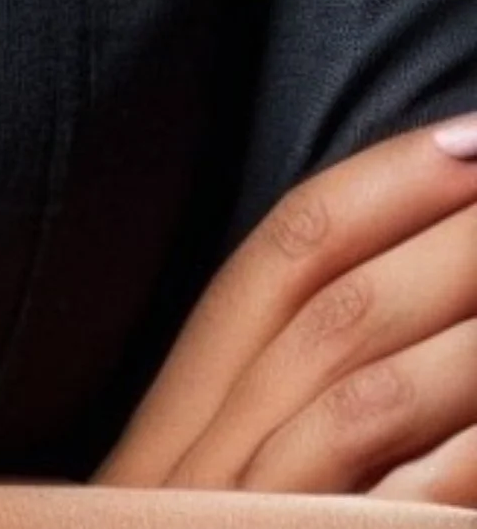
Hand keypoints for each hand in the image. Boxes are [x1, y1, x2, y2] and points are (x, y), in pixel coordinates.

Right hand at [100, 119, 476, 499]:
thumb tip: (401, 290)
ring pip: (364, 398)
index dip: (380, 187)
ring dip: (470, 332)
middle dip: (447, 238)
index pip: (274, 264)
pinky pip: (405, 505)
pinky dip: (472, 452)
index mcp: (176, 431)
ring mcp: (245, 521)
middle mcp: (194, 469)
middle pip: (327, 317)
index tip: (469, 133)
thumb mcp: (231, 499)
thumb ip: (296, 411)